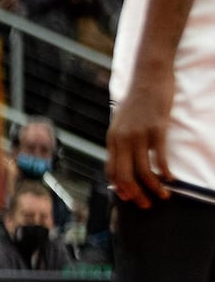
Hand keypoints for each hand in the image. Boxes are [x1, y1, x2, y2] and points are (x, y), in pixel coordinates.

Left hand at [106, 65, 175, 207]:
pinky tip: (171, 179)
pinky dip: (165, 172)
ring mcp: (139, 134)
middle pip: (124, 175)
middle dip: (135, 194)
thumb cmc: (138, 99)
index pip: (111, 171)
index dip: (119, 188)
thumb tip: (124, 159)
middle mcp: (122, 139)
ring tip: (163, 197)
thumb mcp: (122, 122)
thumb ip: (122, 140)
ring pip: (142, 170)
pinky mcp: (156, 129)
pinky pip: (159, 157)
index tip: (129, 198)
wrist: (149, 75)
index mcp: (112, 139)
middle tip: (146, 205)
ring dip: (152, 188)